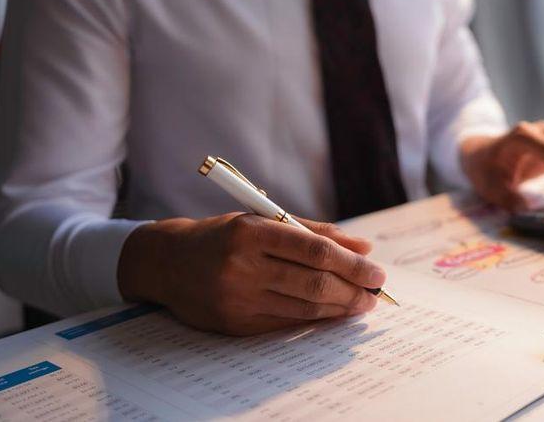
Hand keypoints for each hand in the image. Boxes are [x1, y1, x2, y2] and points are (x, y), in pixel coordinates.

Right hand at [117, 213, 384, 335]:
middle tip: (374, 293)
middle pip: (313, 283)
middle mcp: (242, 265)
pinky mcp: (235, 324)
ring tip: (360, 304)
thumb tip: (363, 248)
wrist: (167, 263)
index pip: (314, 250)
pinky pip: (286, 323)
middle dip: (353, 290)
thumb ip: (314, 232)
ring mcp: (237, 298)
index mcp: (251, 232)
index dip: (351, 264)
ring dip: (339, 308)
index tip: (376, 272)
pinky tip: (332, 314)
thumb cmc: (225, 236)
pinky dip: (315, 319)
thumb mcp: (263, 220)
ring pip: (303, 307)